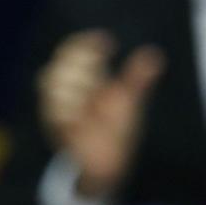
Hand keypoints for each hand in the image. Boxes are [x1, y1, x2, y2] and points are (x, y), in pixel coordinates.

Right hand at [38, 30, 163, 198]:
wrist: (108, 163)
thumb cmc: (115, 128)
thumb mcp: (129, 101)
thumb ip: (137, 77)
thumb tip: (155, 53)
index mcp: (84, 79)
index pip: (72, 51)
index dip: (83, 43)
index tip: (104, 41)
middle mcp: (68, 91)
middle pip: (59, 65)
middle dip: (78, 61)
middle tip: (98, 63)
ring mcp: (60, 109)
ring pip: (51, 85)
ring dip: (72, 84)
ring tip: (92, 88)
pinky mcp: (59, 130)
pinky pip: (55, 115)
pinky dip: (68, 111)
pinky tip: (83, 112)